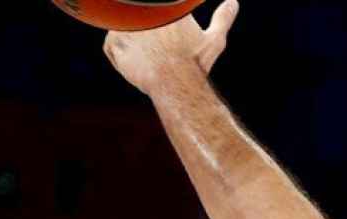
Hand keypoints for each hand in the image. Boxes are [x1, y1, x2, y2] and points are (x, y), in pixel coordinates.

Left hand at [102, 0, 237, 95]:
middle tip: (158, 51)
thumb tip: (234, 2)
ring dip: (135, 46)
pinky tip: (140, 68)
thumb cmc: (195, 62)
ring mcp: (123, 25)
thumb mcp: (214, 39)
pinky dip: (123, 58)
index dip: (163, 26)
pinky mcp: (113, 40)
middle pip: (139, 22)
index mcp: (167, 9)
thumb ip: (223, 18)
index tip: (169, 45)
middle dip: (148, 37)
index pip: (158, 9)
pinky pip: (114, 48)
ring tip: (151, 60)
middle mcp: (142, 12)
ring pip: (126, 33)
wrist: (175, 82)